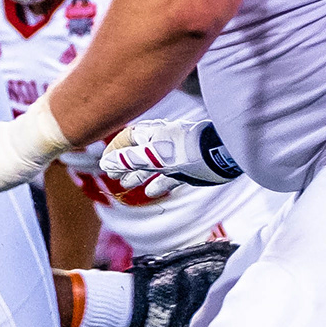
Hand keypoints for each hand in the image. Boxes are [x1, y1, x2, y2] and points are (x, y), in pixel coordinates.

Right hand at [100, 119, 242, 199]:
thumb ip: (129, 159)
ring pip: (150, 166)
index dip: (114, 151)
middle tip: (114, 177)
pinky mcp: (184, 168)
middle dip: (124, 165)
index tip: (105, 164)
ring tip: (127, 185)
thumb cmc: (185, 150)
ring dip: (137, 175)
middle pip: (136, 153)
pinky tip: (151, 192)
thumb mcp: (153, 155)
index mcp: (151, 134)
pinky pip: (167, 177)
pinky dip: (158, 184)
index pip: (126, 139)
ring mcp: (173, 155)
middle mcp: (161, 143)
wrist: (220, 155)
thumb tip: (107, 163)